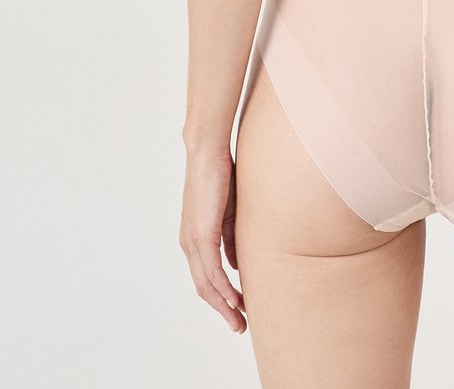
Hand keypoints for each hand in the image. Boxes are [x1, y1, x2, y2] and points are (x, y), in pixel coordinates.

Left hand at [179, 148, 246, 332]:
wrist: (208, 152)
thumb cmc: (221, 176)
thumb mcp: (228, 214)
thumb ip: (231, 239)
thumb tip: (236, 264)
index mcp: (194, 239)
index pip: (206, 277)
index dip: (220, 297)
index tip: (237, 310)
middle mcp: (189, 244)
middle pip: (203, 288)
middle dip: (222, 309)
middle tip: (239, 325)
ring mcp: (193, 241)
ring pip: (206, 284)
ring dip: (224, 305)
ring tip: (239, 319)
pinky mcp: (201, 234)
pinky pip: (211, 270)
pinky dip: (222, 288)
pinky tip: (233, 299)